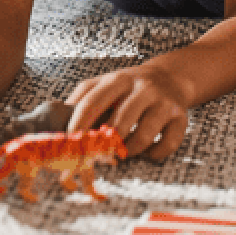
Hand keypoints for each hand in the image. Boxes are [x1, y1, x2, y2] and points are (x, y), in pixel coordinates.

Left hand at [66, 65, 190, 160]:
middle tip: (96, 157)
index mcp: (118, 80)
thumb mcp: (104, 85)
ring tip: (122, 151)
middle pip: (119, 123)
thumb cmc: (128, 88)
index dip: (78, 126)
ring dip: (128, 151)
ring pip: (143, 136)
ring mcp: (164, 102)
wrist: (170, 77)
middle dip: (105, 145)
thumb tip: (55, 127)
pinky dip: (153, 154)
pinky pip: (167, 144)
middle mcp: (143, 88)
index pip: (92, 103)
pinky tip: (146, 151)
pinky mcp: (181, 117)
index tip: (69, 146)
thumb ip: (80, 100)